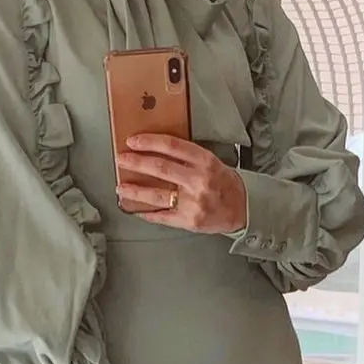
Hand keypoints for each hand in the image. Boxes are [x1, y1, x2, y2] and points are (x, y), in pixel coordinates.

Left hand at [116, 135, 247, 233]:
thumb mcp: (211, 162)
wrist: (243, 209)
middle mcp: (199, 181)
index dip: (149, 141)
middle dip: (136, 162)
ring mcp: (193, 203)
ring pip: (156, 195)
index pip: (172, 145)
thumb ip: (187, 157)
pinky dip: (146, 213)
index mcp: (205, 161)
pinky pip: (162, 216)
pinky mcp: (189, 221)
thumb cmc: (224, 183)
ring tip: (120, 187)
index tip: (133, 141)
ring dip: (134, 191)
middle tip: (121, 159)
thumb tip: (154, 150)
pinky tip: (134, 209)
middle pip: (160, 168)